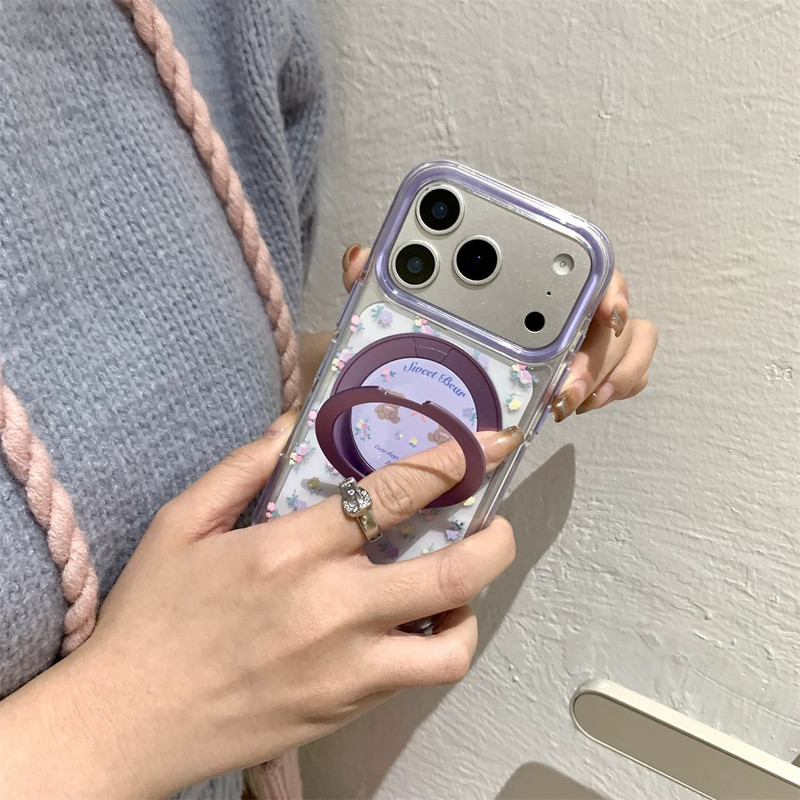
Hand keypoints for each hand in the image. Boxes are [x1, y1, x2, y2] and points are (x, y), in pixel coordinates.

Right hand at [3, 413, 517, 797]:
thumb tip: (294, 422)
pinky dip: (438, 646)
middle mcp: (331, 608)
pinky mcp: (346, 708)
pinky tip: (418, 625)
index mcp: (289, 550)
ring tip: (460, 583)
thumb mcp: (182, 523)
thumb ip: (243, 466)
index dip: (452, 460)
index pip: (395, 493)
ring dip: (473, 604)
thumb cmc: (151, 618)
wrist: (127, 723)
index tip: (490, 444)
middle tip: (497, 521)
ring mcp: (346, 667)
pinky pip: (418, 677)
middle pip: (451, 571)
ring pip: (453, 641)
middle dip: (495, 539)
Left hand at [340, 244, 656, 420]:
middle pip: (608, 313)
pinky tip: (570, 407)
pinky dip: (608, 388)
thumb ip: (375, 282)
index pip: (575, 263)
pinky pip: (614, 375)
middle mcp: (550, 303)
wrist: (400, 391)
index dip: (601, 282)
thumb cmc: (401, 342)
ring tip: (564, 404)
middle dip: (595, 352)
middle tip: (563, 386)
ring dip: (604, 373)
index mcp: (514, 278)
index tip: (602, 308)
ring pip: (621, 344)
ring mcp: (568, 340)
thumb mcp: (382, 314)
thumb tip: (361, 257)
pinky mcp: (573, 374)